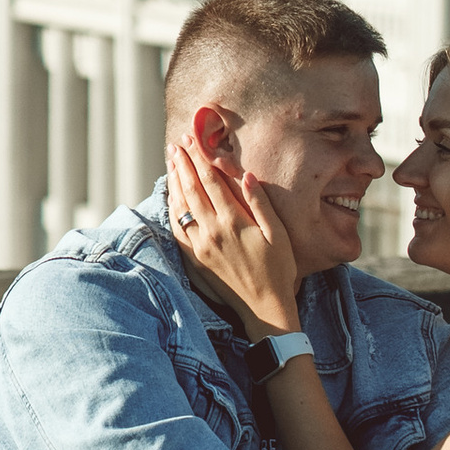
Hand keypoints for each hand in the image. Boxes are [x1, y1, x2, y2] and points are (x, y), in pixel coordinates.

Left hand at [167, 129, 300, 333]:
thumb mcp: (278, 234)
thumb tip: (246, 174)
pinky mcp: (195, 258)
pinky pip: (177, 228)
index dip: (200, 159)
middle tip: (177, 144)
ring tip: (171, 162)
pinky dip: (172, 208)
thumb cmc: (278, 269)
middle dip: (183, 164)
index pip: (211, 181)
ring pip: (180, 206)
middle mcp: (212, 232)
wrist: (265, 308)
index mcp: (233, 222)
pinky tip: (172, 196)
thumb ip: (260, 203)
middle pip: (191, 189)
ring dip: (174, 182)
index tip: (192, 140)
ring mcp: (200, 246)